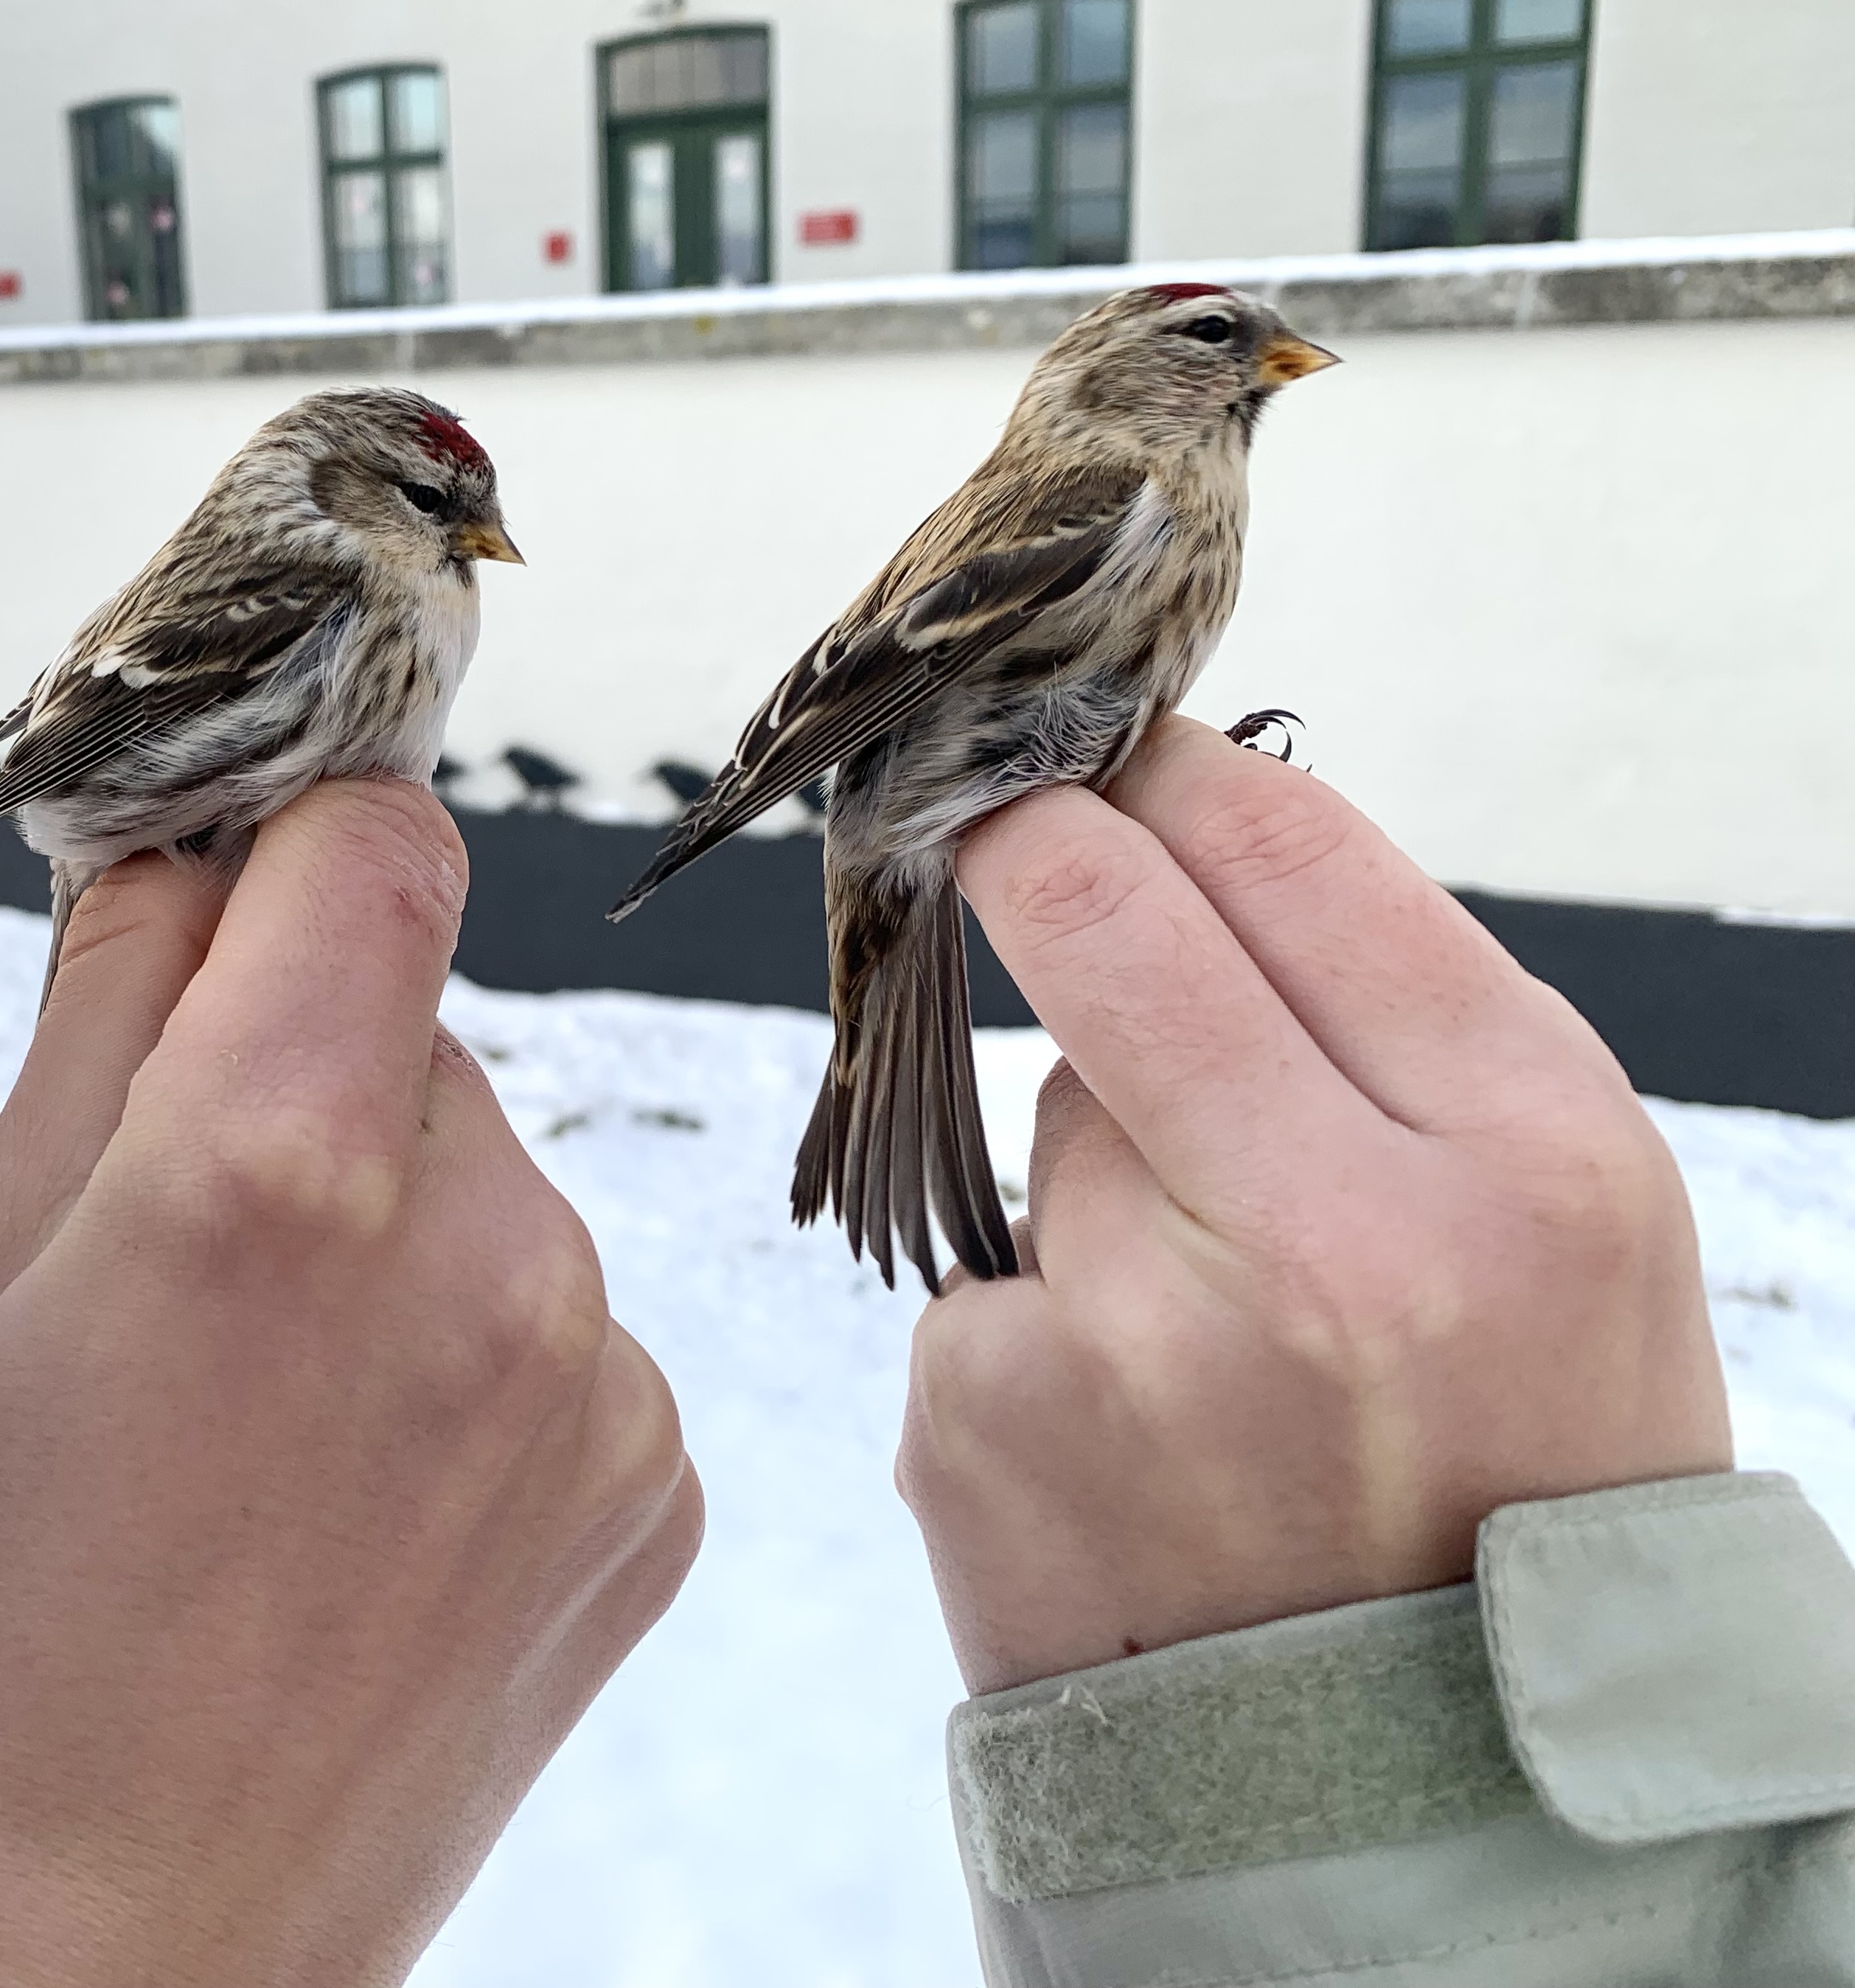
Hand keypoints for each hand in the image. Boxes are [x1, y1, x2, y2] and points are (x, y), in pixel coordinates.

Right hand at [0, 781, 700, 1987]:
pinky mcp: (658, 1492)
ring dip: (393, 1238)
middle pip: (422, 1026)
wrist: (99, 1974)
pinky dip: (471, 1371)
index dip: (284, 857)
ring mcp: (598, 1383)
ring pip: (490, 1186)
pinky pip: (566, 1331)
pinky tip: (354, 1511)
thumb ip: (100, 1020)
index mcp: (276, 1167)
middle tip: (182, 1268)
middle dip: (308, 1086)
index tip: (229, 920)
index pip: (372, 842)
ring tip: (260, 1427)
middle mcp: (486, 1251)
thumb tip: (179, 855)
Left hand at [900, 718, 1731, 1692]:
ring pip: (1042, 1105)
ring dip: (1092, 1157)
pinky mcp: (991, 1417)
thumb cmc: (1502, 1476)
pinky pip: (986, 1270)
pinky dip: (1034, 1312)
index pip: (1291, 846)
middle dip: (1028, 837)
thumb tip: (1193, 823)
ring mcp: (1145, 1336)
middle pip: (1099, 906)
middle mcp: (1344, 1238)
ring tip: (1202, 1325)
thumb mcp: (1562, 1237)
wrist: (1419, 1799)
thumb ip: (1402, 1030)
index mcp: (1529, 1157)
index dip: (1171, 768)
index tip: (1108, 749)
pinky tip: (1122, 1430)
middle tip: (1001, 822)